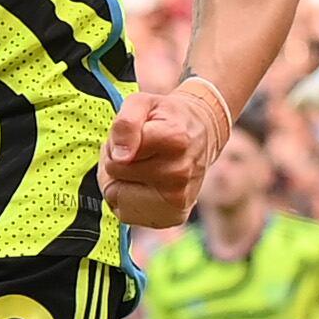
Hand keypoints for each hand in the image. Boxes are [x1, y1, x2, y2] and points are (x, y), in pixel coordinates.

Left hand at [102, 75, 231, 227]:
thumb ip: (126, 123)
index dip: (115, 146)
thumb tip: (120, 156)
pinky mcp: (174, 215)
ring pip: (118, 199)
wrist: (202, 134)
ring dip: (120, 183)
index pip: (116, 159)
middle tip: (135, 152)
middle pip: (116, 177)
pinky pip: (128, 214)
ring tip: (139, 168)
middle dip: (116, 163)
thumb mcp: (142, 103)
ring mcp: (178, 198)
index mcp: (174, 140)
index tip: (132, 138)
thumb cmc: (167, 118)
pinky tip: (144, 185)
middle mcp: (179, 173)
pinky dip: (128, 200)